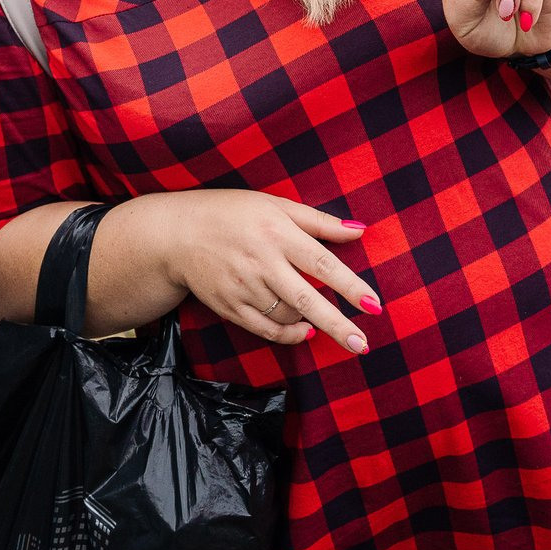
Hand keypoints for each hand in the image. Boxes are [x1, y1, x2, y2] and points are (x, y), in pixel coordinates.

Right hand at [153, 190, 374, 351]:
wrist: (176, 234)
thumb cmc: (231, 213)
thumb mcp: (274, 205)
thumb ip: (318, 220)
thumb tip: (361, 229)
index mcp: (275, 232)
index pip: (320, 263)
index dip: (349, 285)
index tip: (374, 305)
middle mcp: (260, 262)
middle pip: (306, 299)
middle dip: (337, 325)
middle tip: (363, 345)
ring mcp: (243, 287)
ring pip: (287, 315)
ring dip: (311, 322)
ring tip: (324, 323)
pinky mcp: (229, 306)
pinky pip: (265, 330)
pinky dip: (288, 335)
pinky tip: (304, 331)